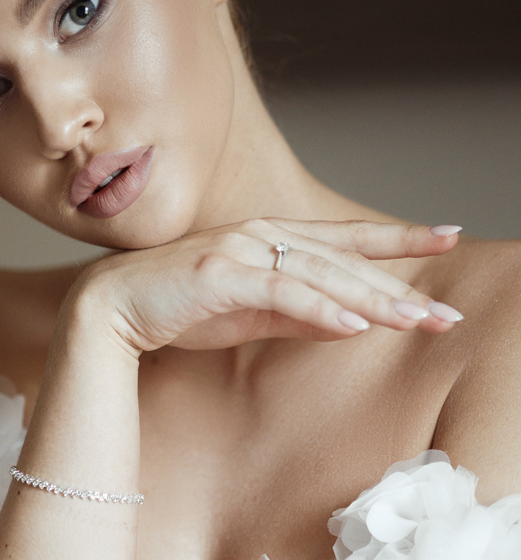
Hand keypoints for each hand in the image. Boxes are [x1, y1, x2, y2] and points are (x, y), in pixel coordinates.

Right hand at [76, 218, 459, 353]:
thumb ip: (299, 315)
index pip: (347, 239)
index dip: (399, 237)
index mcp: (272, 241)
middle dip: (401, 287)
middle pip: (347, 260)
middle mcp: (264, 236)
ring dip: (373, 301)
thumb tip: (349, 323)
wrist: (111, 310)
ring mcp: (243, 250)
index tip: (447, 235)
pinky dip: (321, 307)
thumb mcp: (251, 316)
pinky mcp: (223, 274)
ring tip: (417, 322)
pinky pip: (283, 291)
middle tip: (447, 313)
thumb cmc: (177, 310)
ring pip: (324, 275)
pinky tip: (356, 325)